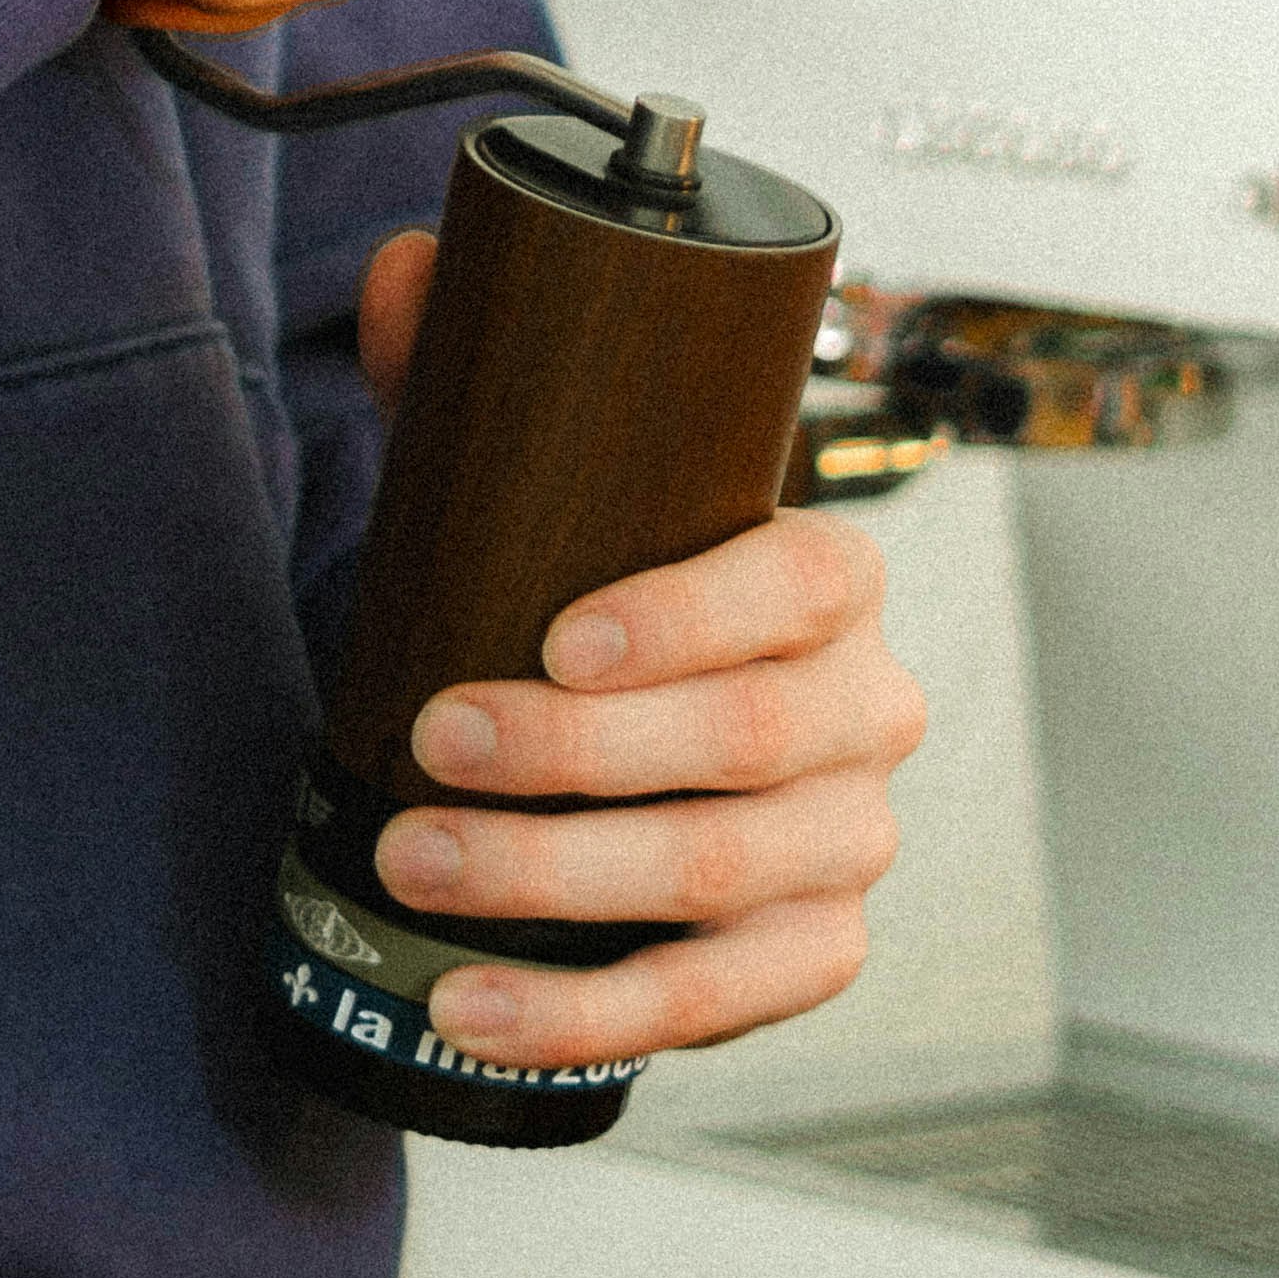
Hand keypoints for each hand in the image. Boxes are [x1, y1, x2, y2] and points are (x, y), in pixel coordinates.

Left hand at [351, 227, 923, 1071]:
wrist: (636, 730)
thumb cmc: (594, 591)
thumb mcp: (545, 482)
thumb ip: (475, 370)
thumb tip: (411, 265)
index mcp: (828, 576)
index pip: (794, 586)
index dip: (687, 617)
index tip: (557, 636)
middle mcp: (868, 711)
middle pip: (750, 744)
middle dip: (577, 756)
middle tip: (430, 745)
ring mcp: (851, 844)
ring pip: (728, 877)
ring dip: (557, 883)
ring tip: (416, 863)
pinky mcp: (812, 956)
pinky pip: (721, 1002)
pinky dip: (588, 1012)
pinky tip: (475, 1006)